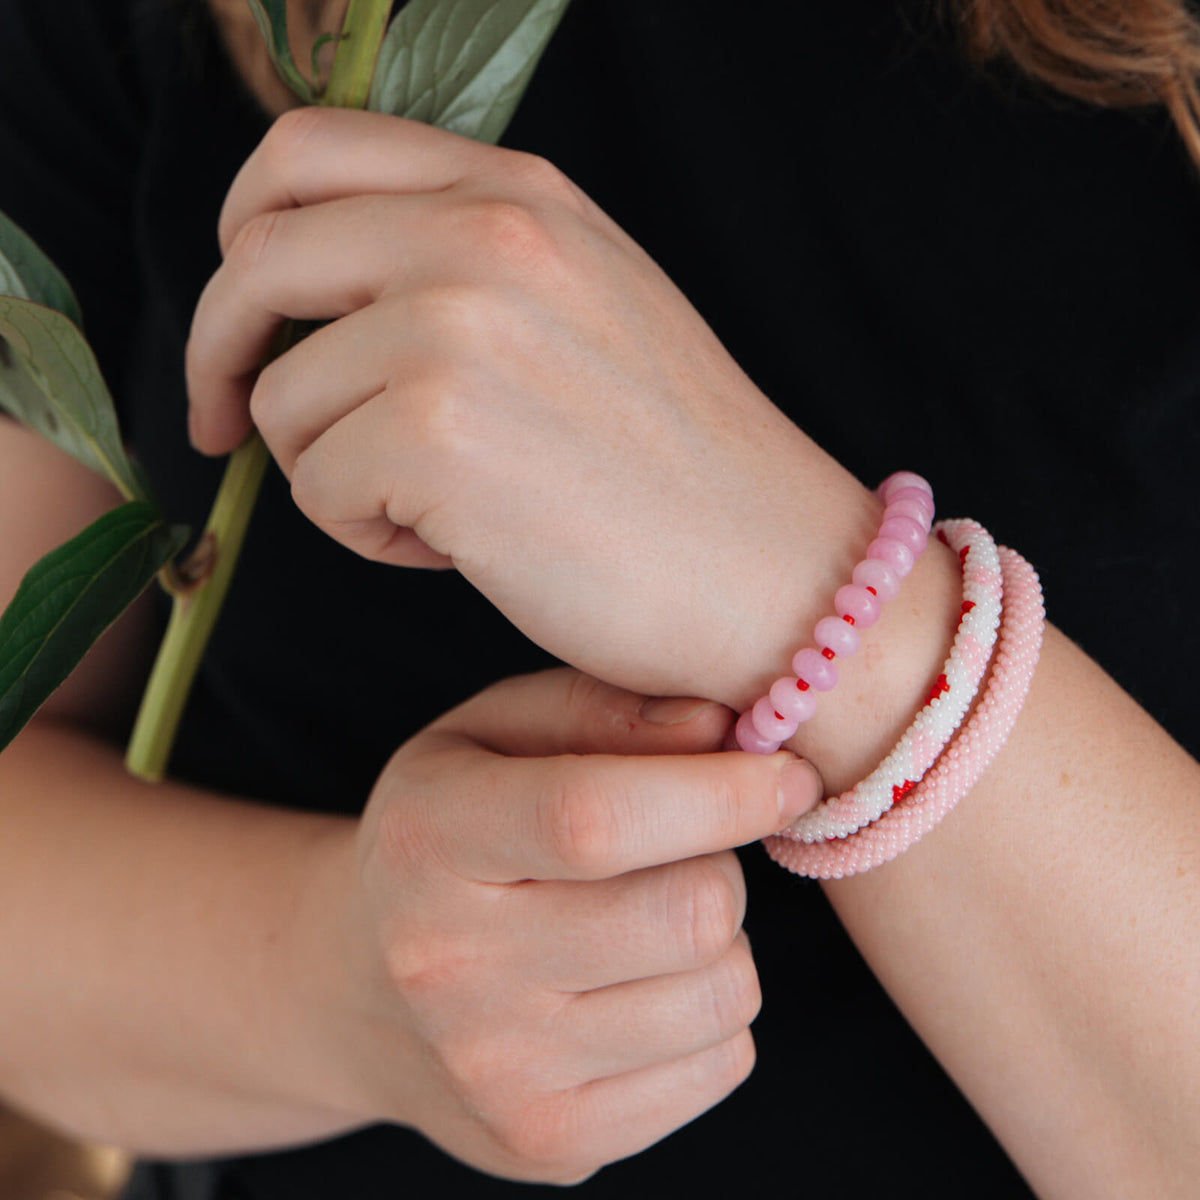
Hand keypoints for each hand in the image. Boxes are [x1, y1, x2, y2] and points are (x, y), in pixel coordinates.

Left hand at [186, 107, 882, 708]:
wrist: (773, 572)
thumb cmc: (679, 468)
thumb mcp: (585, 307)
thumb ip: (467, 263)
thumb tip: (324, 299)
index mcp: (518, 194)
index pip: (306, 151)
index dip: (244, 231)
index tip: (246, 314)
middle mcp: (482, 236)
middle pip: (258, 259)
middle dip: (219, 354)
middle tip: (223, 426)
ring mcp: (456, 329)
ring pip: (282, 397)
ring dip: (334, 471)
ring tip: (440, 512)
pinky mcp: (438, 435)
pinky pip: (316, 487)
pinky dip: (366, 533)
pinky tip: (459, 547)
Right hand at [308, 668, 821, 1182]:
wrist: (363, 988)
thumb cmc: (451, 831)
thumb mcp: (493, 733)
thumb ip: (601, 709)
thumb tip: (721, 726)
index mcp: (432, 840)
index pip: (594, 820)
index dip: (716, 793)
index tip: (788, 774)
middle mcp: (451, 969)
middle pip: (686, 914)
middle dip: (721, 863)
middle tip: (683, 849)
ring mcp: (500, 1074)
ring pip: (722, 993)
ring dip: (720, 941)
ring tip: (651, 918)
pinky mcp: (552, 1141)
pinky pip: (721, 1064)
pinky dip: (710, 1014)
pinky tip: (642, 986)